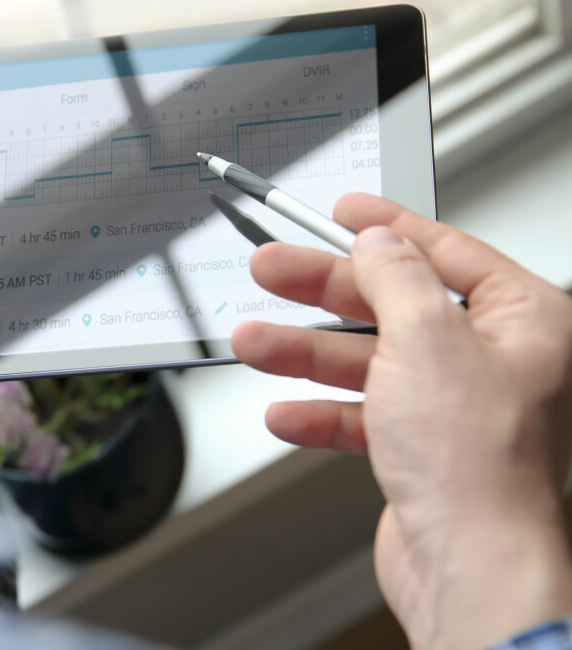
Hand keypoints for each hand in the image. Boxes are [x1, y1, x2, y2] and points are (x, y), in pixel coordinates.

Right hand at [231, 192, 571, 648]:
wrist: (471, 567)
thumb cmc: (479, 466)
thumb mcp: (427, 338)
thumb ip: (396, 278)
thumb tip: (379, 242)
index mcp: (522, 321)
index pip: (448, 251)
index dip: (388, 226)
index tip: (343, 210)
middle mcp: (493, 362)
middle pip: (392, 305)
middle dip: (322, 292)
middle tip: (271, 268)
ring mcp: (455, 409)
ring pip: (368, 362)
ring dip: (305, 354)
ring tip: (253, 342)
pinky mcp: (421, 452)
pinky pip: (361, 416)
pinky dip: (321, 412)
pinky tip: (286, 411)